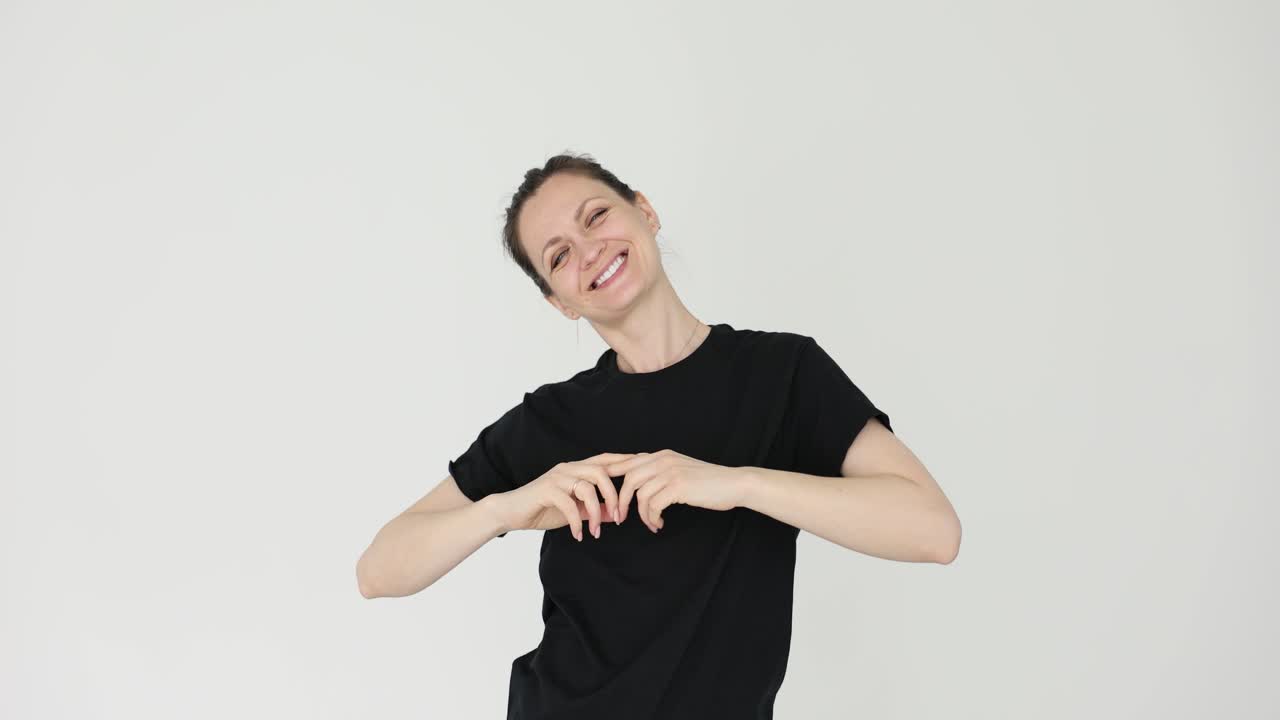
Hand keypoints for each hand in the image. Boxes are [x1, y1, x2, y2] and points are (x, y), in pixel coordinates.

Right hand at [491, 452, 634, 540]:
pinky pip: (569, 504)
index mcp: (576, 469)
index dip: (625, 461)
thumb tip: (616, 514)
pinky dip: (577, 522)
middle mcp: (568, 468)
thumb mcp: (574, 510)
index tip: (644, 466)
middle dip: (615, 495)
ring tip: (596, 530)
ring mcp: (557, 478)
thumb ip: (594, 510)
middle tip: (620, 517)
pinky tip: (578, 535)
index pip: (605, 460)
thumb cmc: (542, 509)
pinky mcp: (546, 491)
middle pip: (601, 472)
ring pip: (587, 487)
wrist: (510, 512)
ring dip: (596, 512)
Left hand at [604, 450, 749, 532]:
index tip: (604, 494)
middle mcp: (663, 460)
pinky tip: (660, 523)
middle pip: (628, 479)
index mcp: (661, 455)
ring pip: (640, 494)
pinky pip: (653, 505)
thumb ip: (660, 473)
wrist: (734, 483)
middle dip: (621, 501)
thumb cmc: (708, 482)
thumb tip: (638, 486)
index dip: (611, 477)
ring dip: (642, 514)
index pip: (627, 461)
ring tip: (651, 523)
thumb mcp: (680, 470)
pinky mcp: (678, 486)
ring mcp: (670, 471)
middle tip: (621, 518)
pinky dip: (653, 518)